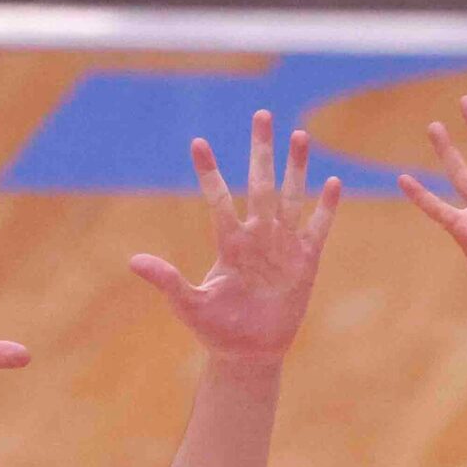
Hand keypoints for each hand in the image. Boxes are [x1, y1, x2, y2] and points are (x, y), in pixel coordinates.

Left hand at [128, 110, 341, 362]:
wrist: (249, 352)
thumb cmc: (216, 329)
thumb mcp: (188, 304)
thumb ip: (168, 281)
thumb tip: (134, 262)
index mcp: (228, 242)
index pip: (219, 197)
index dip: (210, 171)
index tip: (198, 143)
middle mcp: (256, 236)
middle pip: (261, 183)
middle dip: (262, 150)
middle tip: (262, 114)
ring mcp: (282, 245)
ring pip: (291, 196)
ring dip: (296, 167)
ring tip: (299, 134)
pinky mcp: (305, 261)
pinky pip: (316, 228)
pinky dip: (325, 207)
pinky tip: (332, 183)